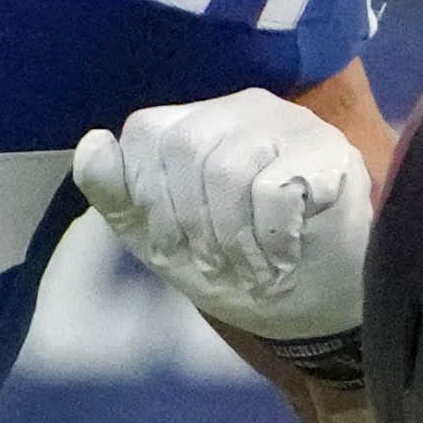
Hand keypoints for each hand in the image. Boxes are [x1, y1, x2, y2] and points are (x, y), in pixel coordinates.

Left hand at [72, 87, 368, 345]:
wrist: (321, 312)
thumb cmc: (245, 270)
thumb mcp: (165, 244)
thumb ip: (120, 196)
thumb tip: (95, 142)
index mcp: (194, 126)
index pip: (144, 134)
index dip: (152, 199)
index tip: (179, 245)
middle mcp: (239, 110)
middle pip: (184, 148)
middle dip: (194, 224)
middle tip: (224, 264)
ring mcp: (288, 123)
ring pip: (228, 168)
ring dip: (236, 237)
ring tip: (256, 266)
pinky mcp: (327, 150)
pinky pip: (275, 189)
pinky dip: (273, 238)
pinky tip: (289, 254)